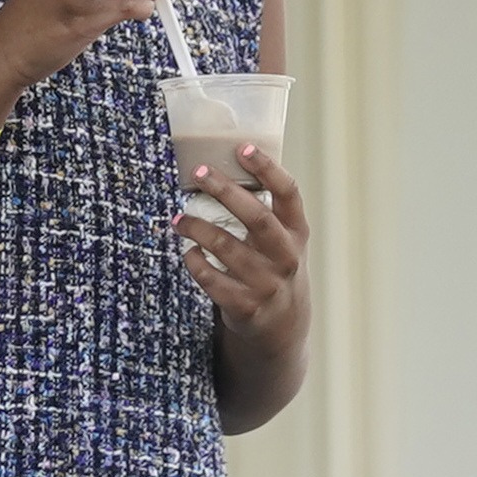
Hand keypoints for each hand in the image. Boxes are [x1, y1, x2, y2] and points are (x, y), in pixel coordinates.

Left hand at [178, 141, 309, 347]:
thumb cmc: (275, 269)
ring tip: (178, 219)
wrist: (283, 328)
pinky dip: (195, 263)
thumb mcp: (283, 241)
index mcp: (297, 232)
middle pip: (257, 217)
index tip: (243, 147)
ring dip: (198, 228)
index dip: (267, 168)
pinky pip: (213, 281)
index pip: (288, 193)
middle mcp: (287, 257)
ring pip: (227, 248)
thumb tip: (223, 167)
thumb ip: (265, 212)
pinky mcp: (247, 307)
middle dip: (225, 191)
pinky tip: (188, 252)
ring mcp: (268, 284)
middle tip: (198, 173)